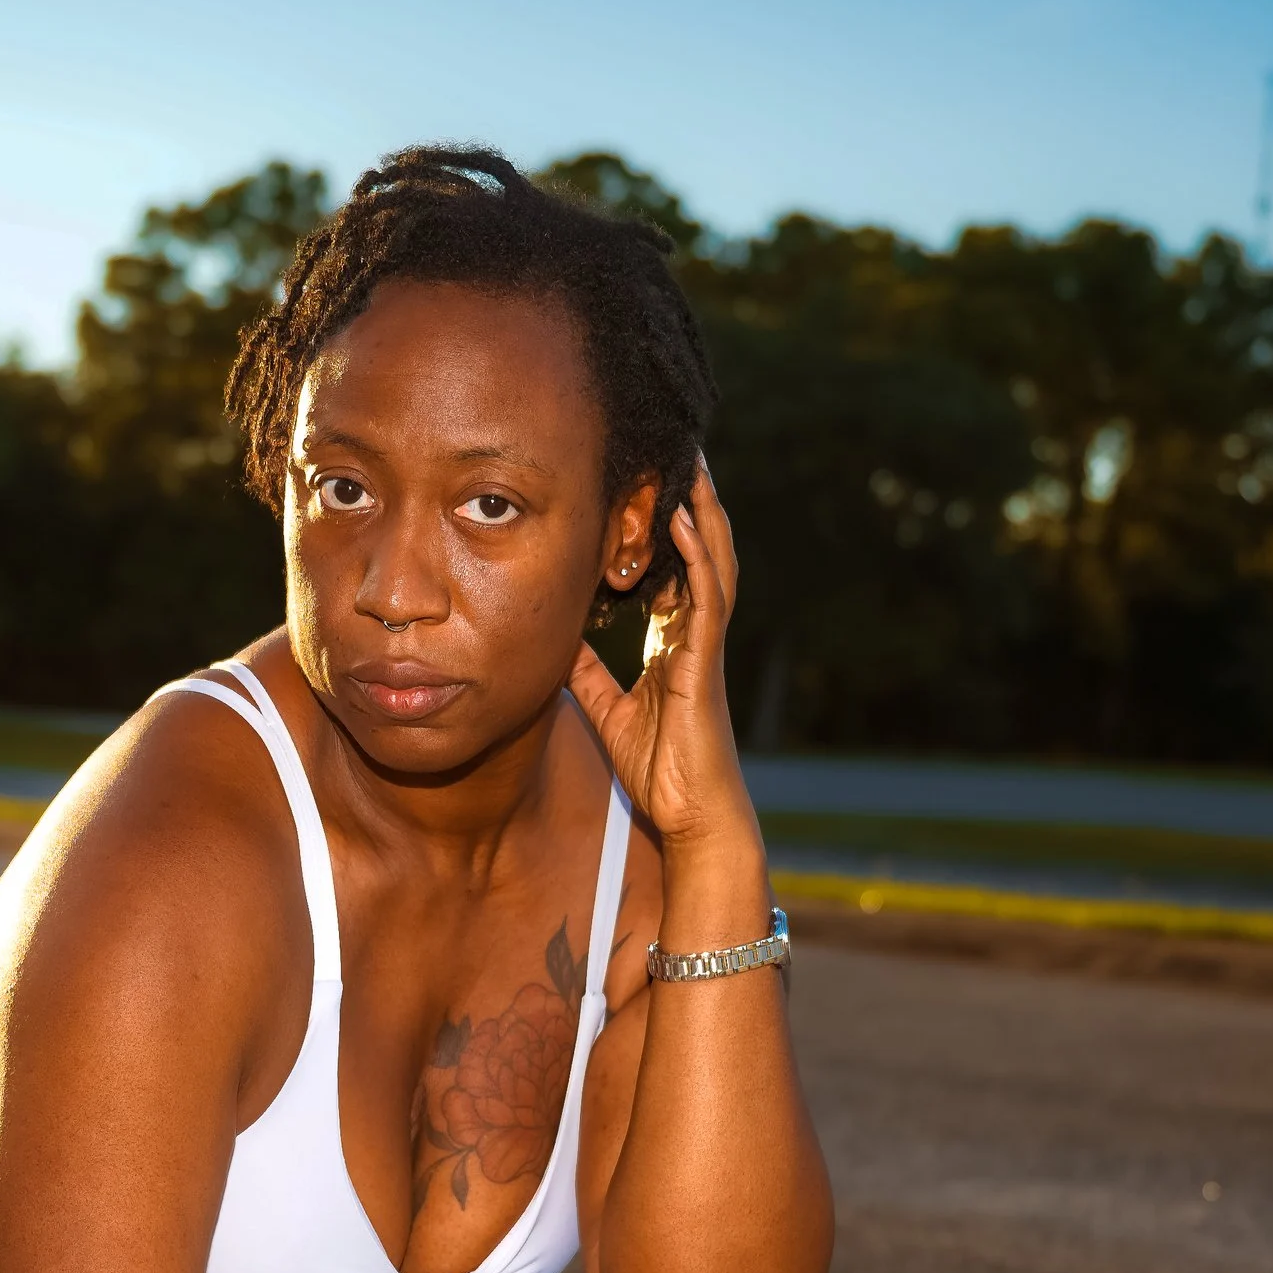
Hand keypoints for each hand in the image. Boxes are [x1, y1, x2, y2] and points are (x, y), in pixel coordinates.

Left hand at [566, 460, 752, 851]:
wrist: (691, 814)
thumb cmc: (660, 769)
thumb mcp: (609, 710)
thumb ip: (589, 673)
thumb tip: (560, 641)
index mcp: (677, 645)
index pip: (675, 574)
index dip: (667, 533)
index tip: (650, 494)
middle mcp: (696, 636)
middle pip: (700, 556)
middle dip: (692, 507)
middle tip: (681, 458)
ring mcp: (704, 646)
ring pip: (712, 564)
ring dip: (703, 514)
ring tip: (692, 467)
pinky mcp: (704, 662)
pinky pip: (706, 598)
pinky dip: (697, 557)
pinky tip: (683, 522)